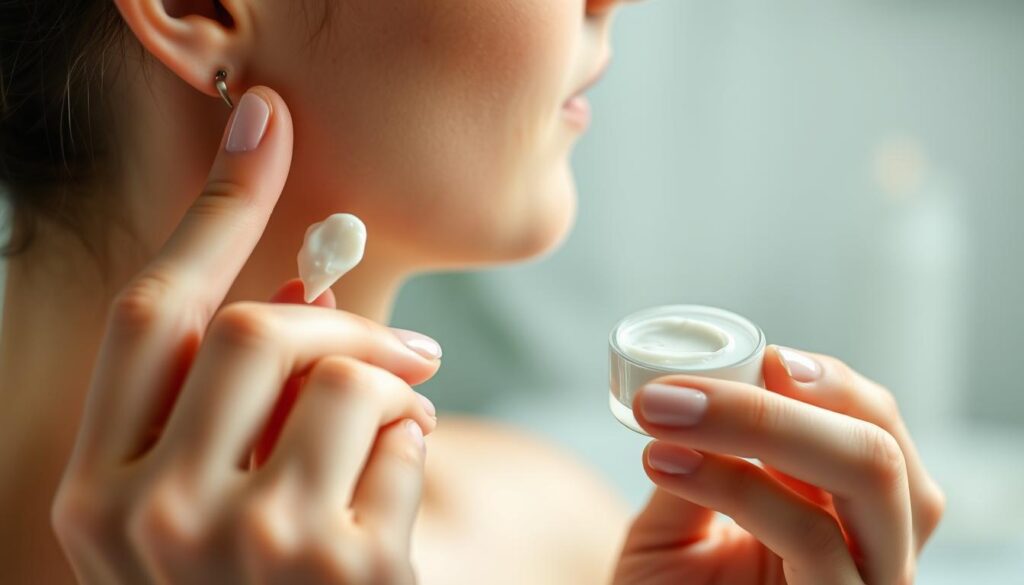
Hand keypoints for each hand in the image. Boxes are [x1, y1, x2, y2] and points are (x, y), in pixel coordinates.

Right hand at [51, 87, 440, 583]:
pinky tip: (399, 496)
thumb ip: (243, 395)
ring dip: (387, 388)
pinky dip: (419, 442)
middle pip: (249, 330)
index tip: (265, 121)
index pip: (150, 313)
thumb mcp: (219, 497)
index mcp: (95, 492)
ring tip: (393, 437)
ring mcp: (242, 550)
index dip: (215, 208)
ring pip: (338, 374)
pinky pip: (403, 435)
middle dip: (341, 321)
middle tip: (406, 347)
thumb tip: (305, 278)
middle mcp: (144, 520)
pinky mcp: (340, 569)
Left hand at [613, 345, 944, 584]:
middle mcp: (874, 551)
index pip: (872, 429)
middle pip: (883, 450)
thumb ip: (700, 463)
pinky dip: (737, 483)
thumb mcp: (675, 523)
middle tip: (693, 381)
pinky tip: (666, 459)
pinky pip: (812, 539)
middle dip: (787, 400)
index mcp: (846, 514)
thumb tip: (692, 390)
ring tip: (663, 409)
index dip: (826, 382)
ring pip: (868, 480)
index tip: (753, 354)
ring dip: (759, 424)